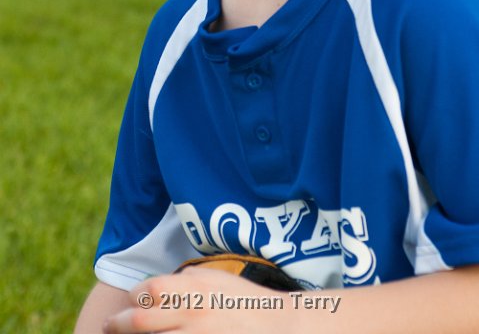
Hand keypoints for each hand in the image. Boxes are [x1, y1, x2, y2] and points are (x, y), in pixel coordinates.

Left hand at [102, 265, 298, 332]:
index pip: (147, 291)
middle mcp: (190, 314)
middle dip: (118, 324)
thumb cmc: (244, 299)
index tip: (129, 301)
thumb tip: (163, 284)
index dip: (134, 296)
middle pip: (139, 321)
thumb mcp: (215, 277)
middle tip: (109, 325)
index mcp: (193, 288)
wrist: (277, 326)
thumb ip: (187, 278)